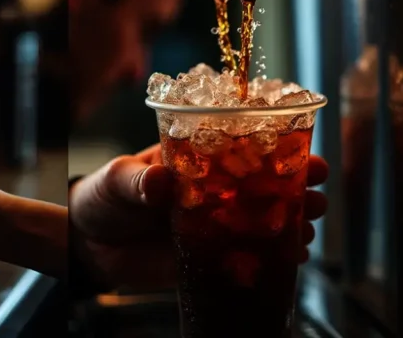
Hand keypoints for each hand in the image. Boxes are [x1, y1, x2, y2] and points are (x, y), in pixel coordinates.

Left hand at [70, 144, 328, 290]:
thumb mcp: (115, 179)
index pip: (237, 147)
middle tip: (315, 187)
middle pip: (260, 183)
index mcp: (191, 160)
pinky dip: (270, 256)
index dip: (271, 146)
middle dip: (293, 183)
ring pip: (260, 219)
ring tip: (309, 222)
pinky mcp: (207, 255)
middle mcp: (209, 190)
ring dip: (291, 220)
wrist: (87, 244)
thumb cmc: (101, 197)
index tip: (300, 148)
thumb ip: (137, 180)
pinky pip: (244, 255)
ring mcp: (211, 223)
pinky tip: (291, 256)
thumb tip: (160, 182)